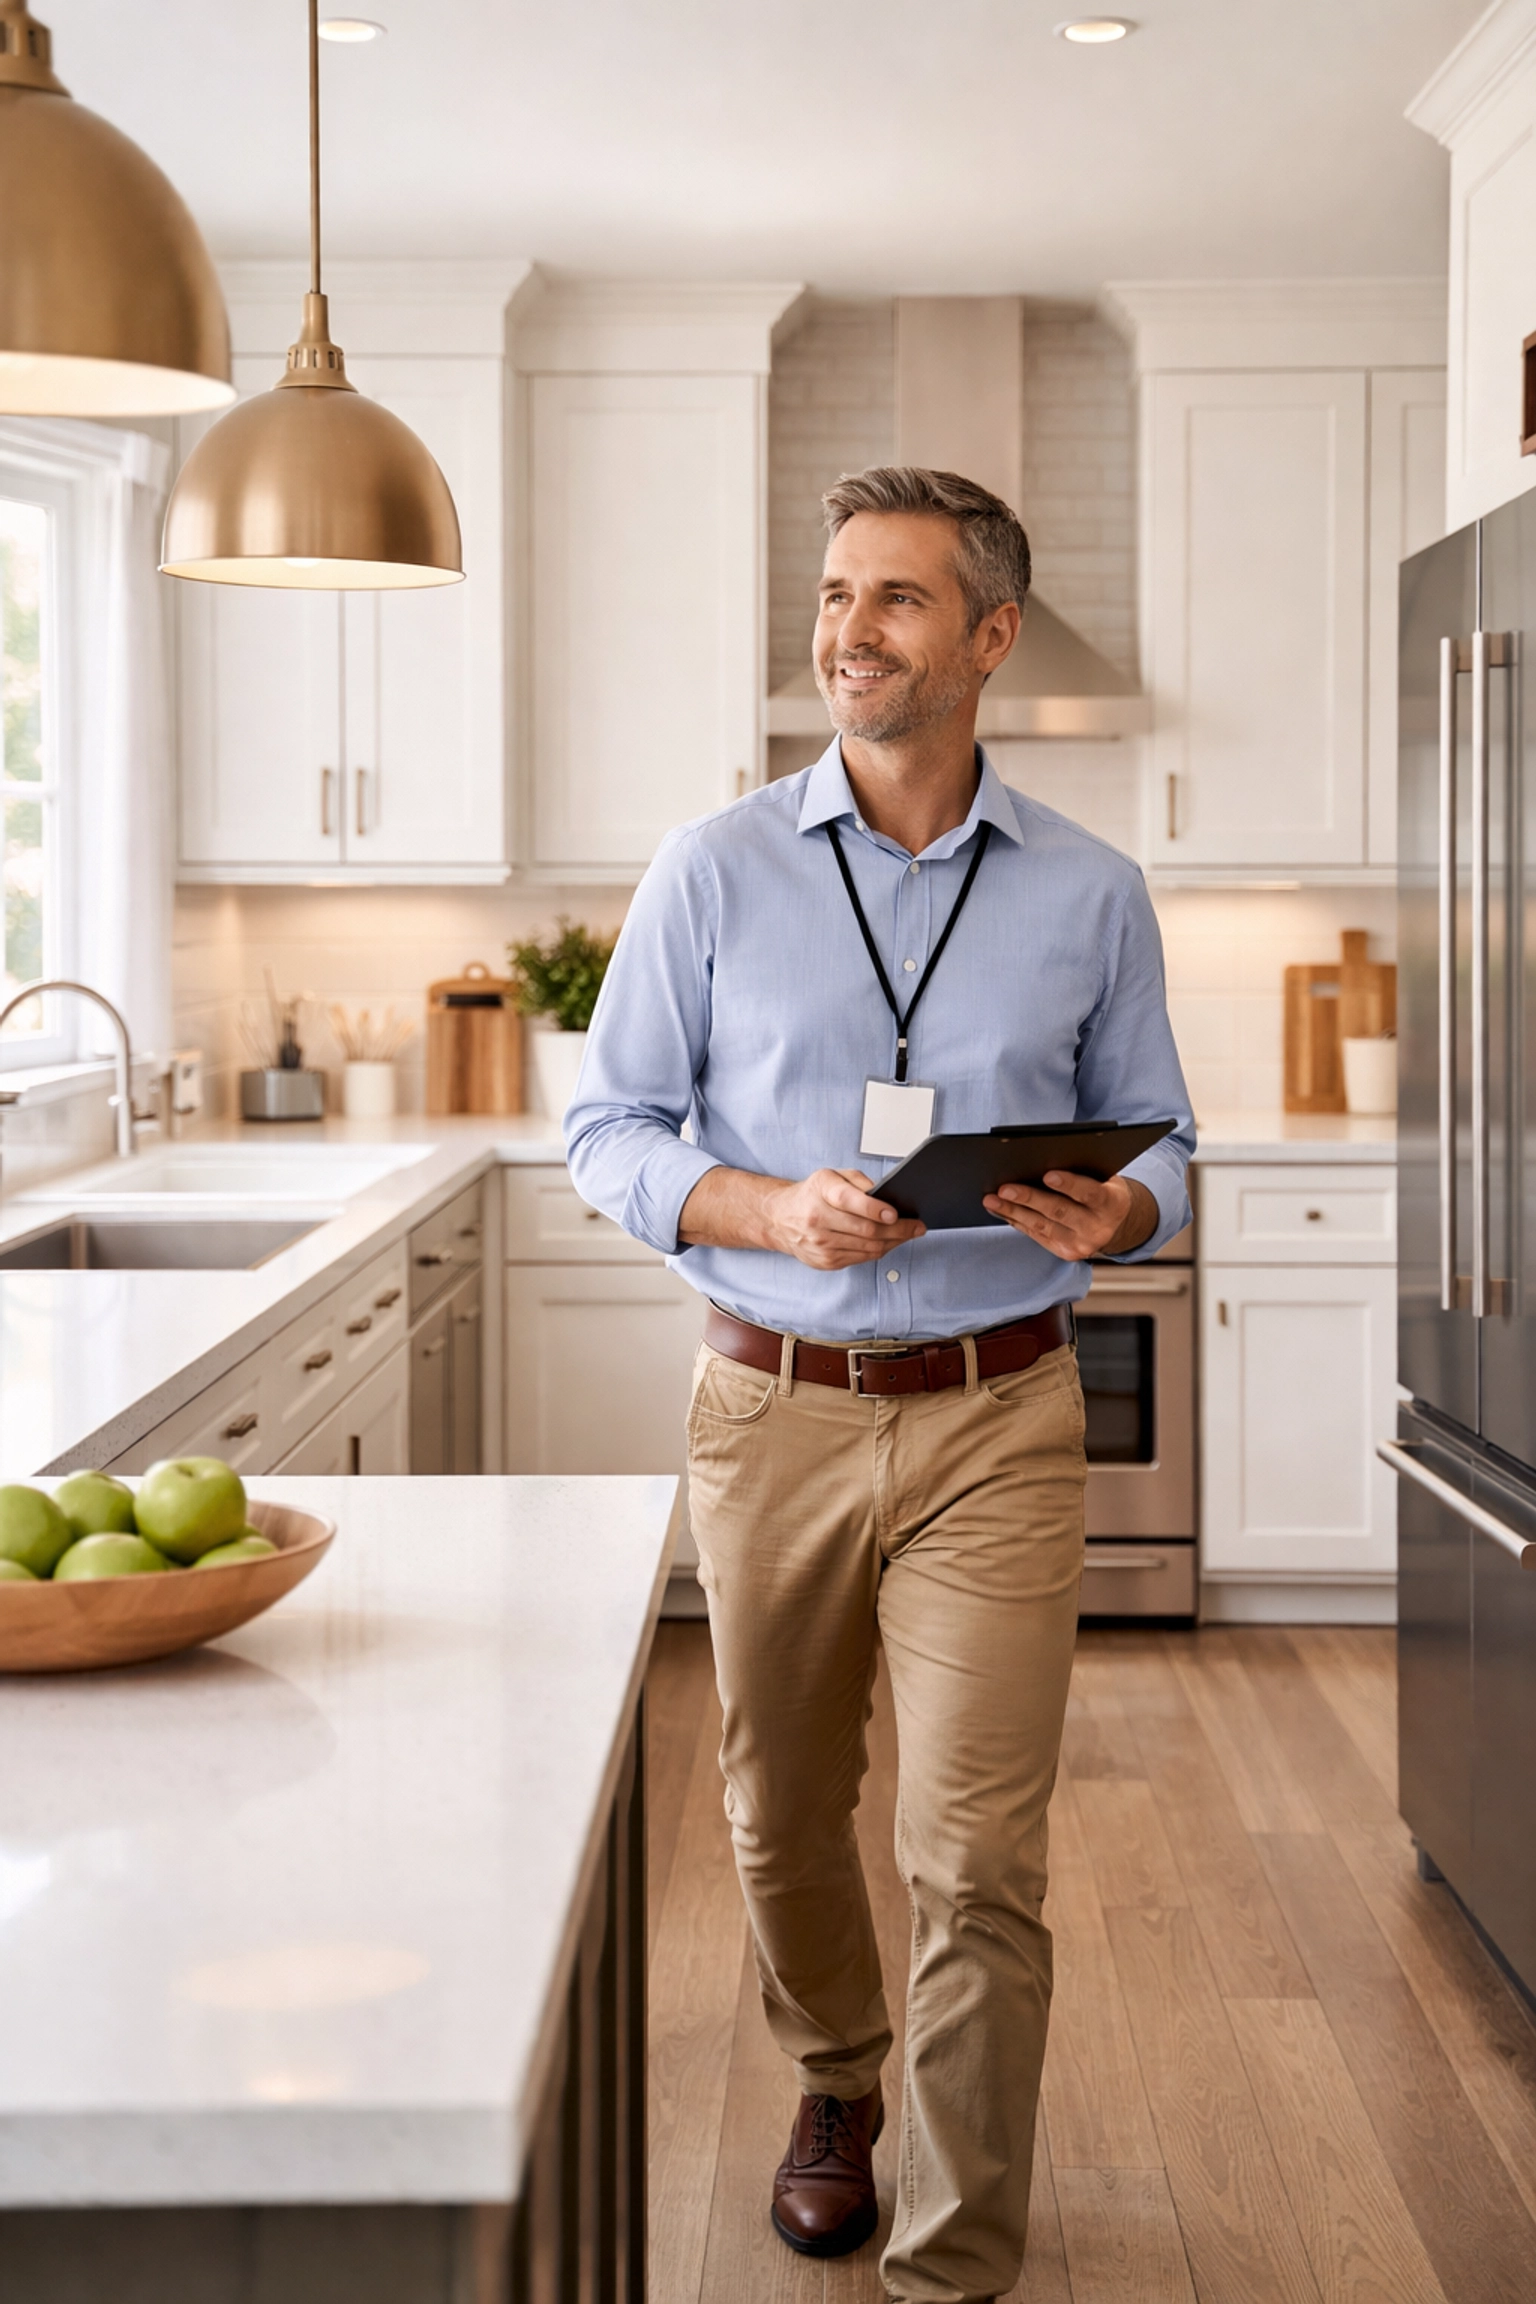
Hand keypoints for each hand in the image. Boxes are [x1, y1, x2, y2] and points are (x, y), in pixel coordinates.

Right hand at [679, 1165, 924, 1269]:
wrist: (780, 1219)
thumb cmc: (811, 1194)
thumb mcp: (831, 1175)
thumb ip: (858, 1181)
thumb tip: (885, 1195)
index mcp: (820, 1192)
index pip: (849, 1201)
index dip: (874, 1208)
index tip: (895, 1212)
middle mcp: (817, 1220)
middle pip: (866, 1230)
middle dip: (898, 1229)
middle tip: (918, 1226)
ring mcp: (820, 1245)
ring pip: (868, 1247)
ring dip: (894, 1242)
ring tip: (910, 1234)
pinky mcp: (825, 1262)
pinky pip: (862, 1258)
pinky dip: (880, 1251)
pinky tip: (891, 1242)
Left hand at [984, 1171, 1157, 1262]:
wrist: (1115, 1221)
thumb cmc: (1102, 1188)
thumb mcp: (1102, 1177)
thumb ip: (1081, 1170)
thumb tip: (1039, 1160)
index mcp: (1112, 1203)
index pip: (1090, 1192)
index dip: (1069, 1184)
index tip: (1048, 1174)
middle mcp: (1098, 1228)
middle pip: (1059, 1212)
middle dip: (1029, 1199)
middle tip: (1004, 1189)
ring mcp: (1082, 1245)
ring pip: (1042, 1226)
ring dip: (1013, 1211)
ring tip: (991, 1200)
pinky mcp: (1066, 1253)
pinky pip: (1037, 1235)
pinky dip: (1017, 1221)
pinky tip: (1001, 1210)